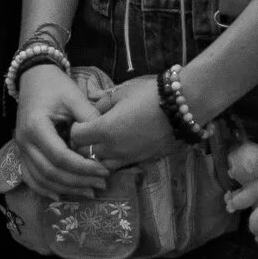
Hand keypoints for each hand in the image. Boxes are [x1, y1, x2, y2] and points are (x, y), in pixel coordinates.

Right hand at [14, 64, 110, 197]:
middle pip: (51, 172)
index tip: (103, 170)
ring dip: (66, 189)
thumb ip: (88, 118)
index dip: (83, 167)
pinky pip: (31, 177)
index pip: (60, 156)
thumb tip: (103, 142)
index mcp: (36, 126)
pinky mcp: (23, 152)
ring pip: (41, 179)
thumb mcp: (74, 96)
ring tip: (89, 191)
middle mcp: (24, 141)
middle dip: (78, 181)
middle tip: (101, 184)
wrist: (34, 77)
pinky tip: (61, 196)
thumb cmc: (55, 85)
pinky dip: (45, 189)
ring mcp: (21, 148)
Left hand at [66, 76, 180, 172]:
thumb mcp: (122, 93)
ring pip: (102, 165)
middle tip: (87, 133)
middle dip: (82, 145)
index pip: (76, 136)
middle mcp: (114, 149)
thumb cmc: (150, 95)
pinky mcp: (143, 161)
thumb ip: (103, 103)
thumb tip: (92, 108)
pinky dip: (115, 160)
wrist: (183, 108)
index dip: (74, 129)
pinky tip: (120, 147)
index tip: (79, 121)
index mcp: (104, 130)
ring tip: (102, 143)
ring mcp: (129, 158)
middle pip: (86, 154)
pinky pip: (121, 165)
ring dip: (98, 156)